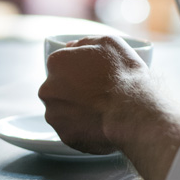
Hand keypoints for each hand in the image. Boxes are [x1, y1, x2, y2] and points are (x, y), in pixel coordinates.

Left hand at [38, 35, 156, 154]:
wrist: (132, 111)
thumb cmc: (123, 75)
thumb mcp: (110, 43)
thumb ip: (85, 42)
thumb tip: (73, 46)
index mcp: (56, 63)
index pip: (62, 64)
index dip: (80, 69)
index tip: (94, 75)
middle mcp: (47, 89)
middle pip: (58, 88)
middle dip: (74, 90)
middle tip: (99, 93)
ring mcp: (54, 115)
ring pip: (63, 111)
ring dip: (77, 110)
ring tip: (102, 110)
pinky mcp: (64, 136)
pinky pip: (72, 130)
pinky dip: (83, 128)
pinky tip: (100, 123)